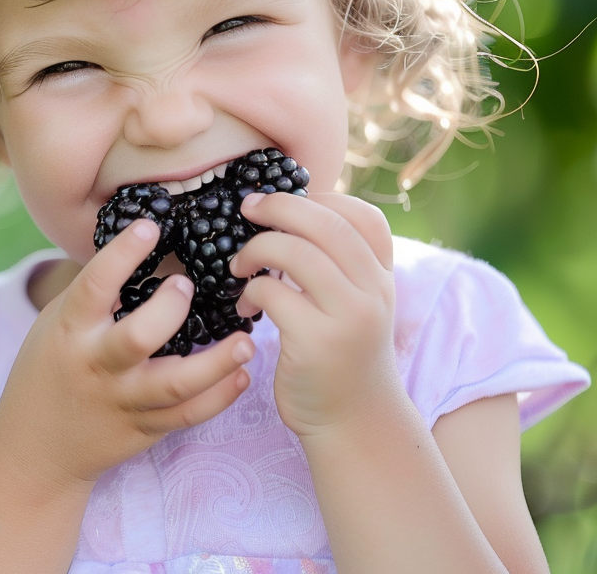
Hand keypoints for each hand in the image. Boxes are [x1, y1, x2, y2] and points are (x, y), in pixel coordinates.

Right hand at [0, 220, 254, 492]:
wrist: (38, 448)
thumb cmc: (50, 368)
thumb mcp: (57, 324)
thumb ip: (95, 296)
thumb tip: (141, 250)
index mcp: (71, 331)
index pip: (94, 286)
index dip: (121, 254)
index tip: (148, 227)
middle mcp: (97, 364)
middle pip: (138, 337)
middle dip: (170, 309)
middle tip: (188, 286)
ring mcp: (123, 400)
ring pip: (175, 384)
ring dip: (216, 362)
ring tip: (245, 341)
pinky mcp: (144, 429)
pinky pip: (187, 416)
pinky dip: (219, 398)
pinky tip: (240, 375)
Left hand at [233, 192, 400, 438]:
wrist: (354, 422)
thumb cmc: (341, 354)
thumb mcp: (356, 305)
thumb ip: (339, 265)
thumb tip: (287, 211)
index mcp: (383, 277)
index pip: (364, 216)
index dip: (322, 198)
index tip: (285, 205)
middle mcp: (373, 292)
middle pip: (325, 223)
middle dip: (278, 207)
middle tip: (247, 210)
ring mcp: (348, 317)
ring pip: (296, 252)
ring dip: (255, 249)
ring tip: (238, 266)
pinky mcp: (317, 342)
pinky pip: (273, 293)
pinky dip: (249, 292)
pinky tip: (244, 306)